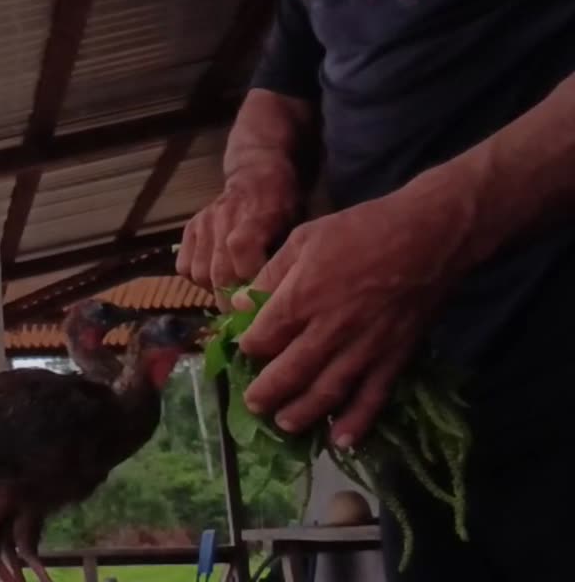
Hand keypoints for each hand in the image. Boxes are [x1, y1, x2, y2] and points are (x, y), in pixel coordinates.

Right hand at [177, 160, 301, 304]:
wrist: (256, 175)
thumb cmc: (281, 205)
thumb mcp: (293, 225)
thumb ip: (281, 257)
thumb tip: (273, 298)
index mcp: (256, 214)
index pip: (240, 249)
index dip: (248, 280)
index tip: (259, 301)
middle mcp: (224, 218)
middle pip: (218, 271)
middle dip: (231, 299)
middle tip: (243, 314)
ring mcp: (203, 223)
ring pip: (199, 273)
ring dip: (213, 290)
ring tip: (228, 293)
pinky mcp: (189, 228)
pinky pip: (183, 266)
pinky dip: (195, 278)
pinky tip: (212, 278)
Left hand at [232, 184, 469, 447]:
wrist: (430, 236)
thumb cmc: (362, 230)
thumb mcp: (304, 238)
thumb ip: (271, 274)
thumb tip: (242, 301)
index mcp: (302, 298)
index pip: (263, 338)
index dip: (249, 348)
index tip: (246, 350)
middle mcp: (329, 330)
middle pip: (289, 373)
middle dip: (266, 392)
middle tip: (253, 404)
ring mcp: (364, 348)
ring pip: (326, 392)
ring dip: (301, 414)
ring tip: (284, 423)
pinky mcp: (395, 357)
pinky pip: (373, 397)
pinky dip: (356, 423)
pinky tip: (339, 442)